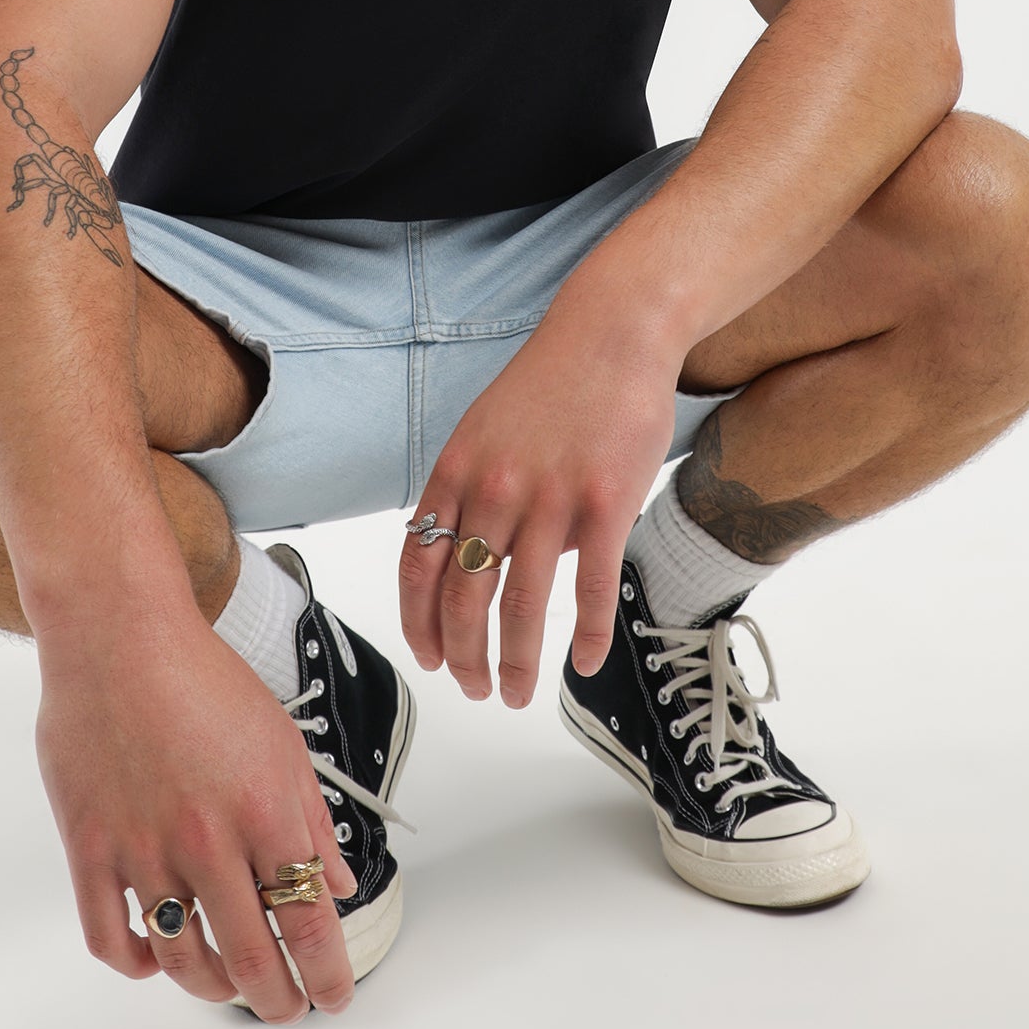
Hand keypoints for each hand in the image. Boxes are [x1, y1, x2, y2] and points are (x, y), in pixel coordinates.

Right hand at [32, 606, 359, 1024]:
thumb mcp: (280, 739)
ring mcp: (144, 848)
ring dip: (213, 987)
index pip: (308, 920)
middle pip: (250, 956)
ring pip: (182, 958)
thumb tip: (333, 880)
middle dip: (277, 999)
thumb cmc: (201, 676)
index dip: (327, 974)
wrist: (119, 635)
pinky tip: (157, 955)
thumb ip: (310, 815)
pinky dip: (138, 963)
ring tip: (228, 984)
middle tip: (287, 1008)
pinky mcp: (90, 848)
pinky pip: (110, 938)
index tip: (333, 996)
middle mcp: (207, 838)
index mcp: (264, 809)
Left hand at [399, 299, 680, 708]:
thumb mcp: (484, 430)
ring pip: (523, 607)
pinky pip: (591, 589)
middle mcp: (494, 489)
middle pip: (463, 598)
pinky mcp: (606, 503)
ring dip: (517, 663)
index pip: (418, 565)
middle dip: (463, 658)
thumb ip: (470, 493)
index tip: (428, 657)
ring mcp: (550, 498)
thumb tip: (466, 559)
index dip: (418, 621)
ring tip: (518, 693)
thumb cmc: (549, 385)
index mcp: (456, 471)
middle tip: (475, 690)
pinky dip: (589, 637)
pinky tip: (587, 665)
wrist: (610, 334)